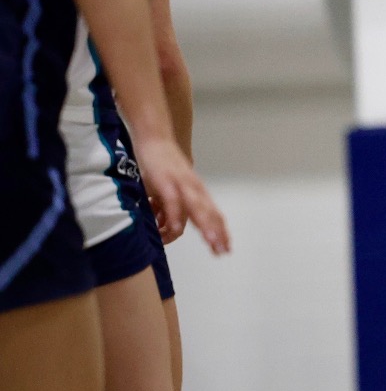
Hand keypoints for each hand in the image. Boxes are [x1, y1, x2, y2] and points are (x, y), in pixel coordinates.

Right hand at [133, 135, 228, 254]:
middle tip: (223, 252)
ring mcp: (181, 185)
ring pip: (197, 209)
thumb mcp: (169, 190)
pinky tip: (176, 228)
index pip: (214, 215)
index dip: (220, 231)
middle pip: (210, 215)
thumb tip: (168, 227)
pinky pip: (173, 201)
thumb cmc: (162, 167)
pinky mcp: (165, 181)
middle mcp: (194, 190)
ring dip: (205, 227)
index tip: (225, 248)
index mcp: (198, 193)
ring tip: (211, 243)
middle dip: (217, 234)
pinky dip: (175, 215)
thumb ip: (171, 209)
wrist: (155, 139)